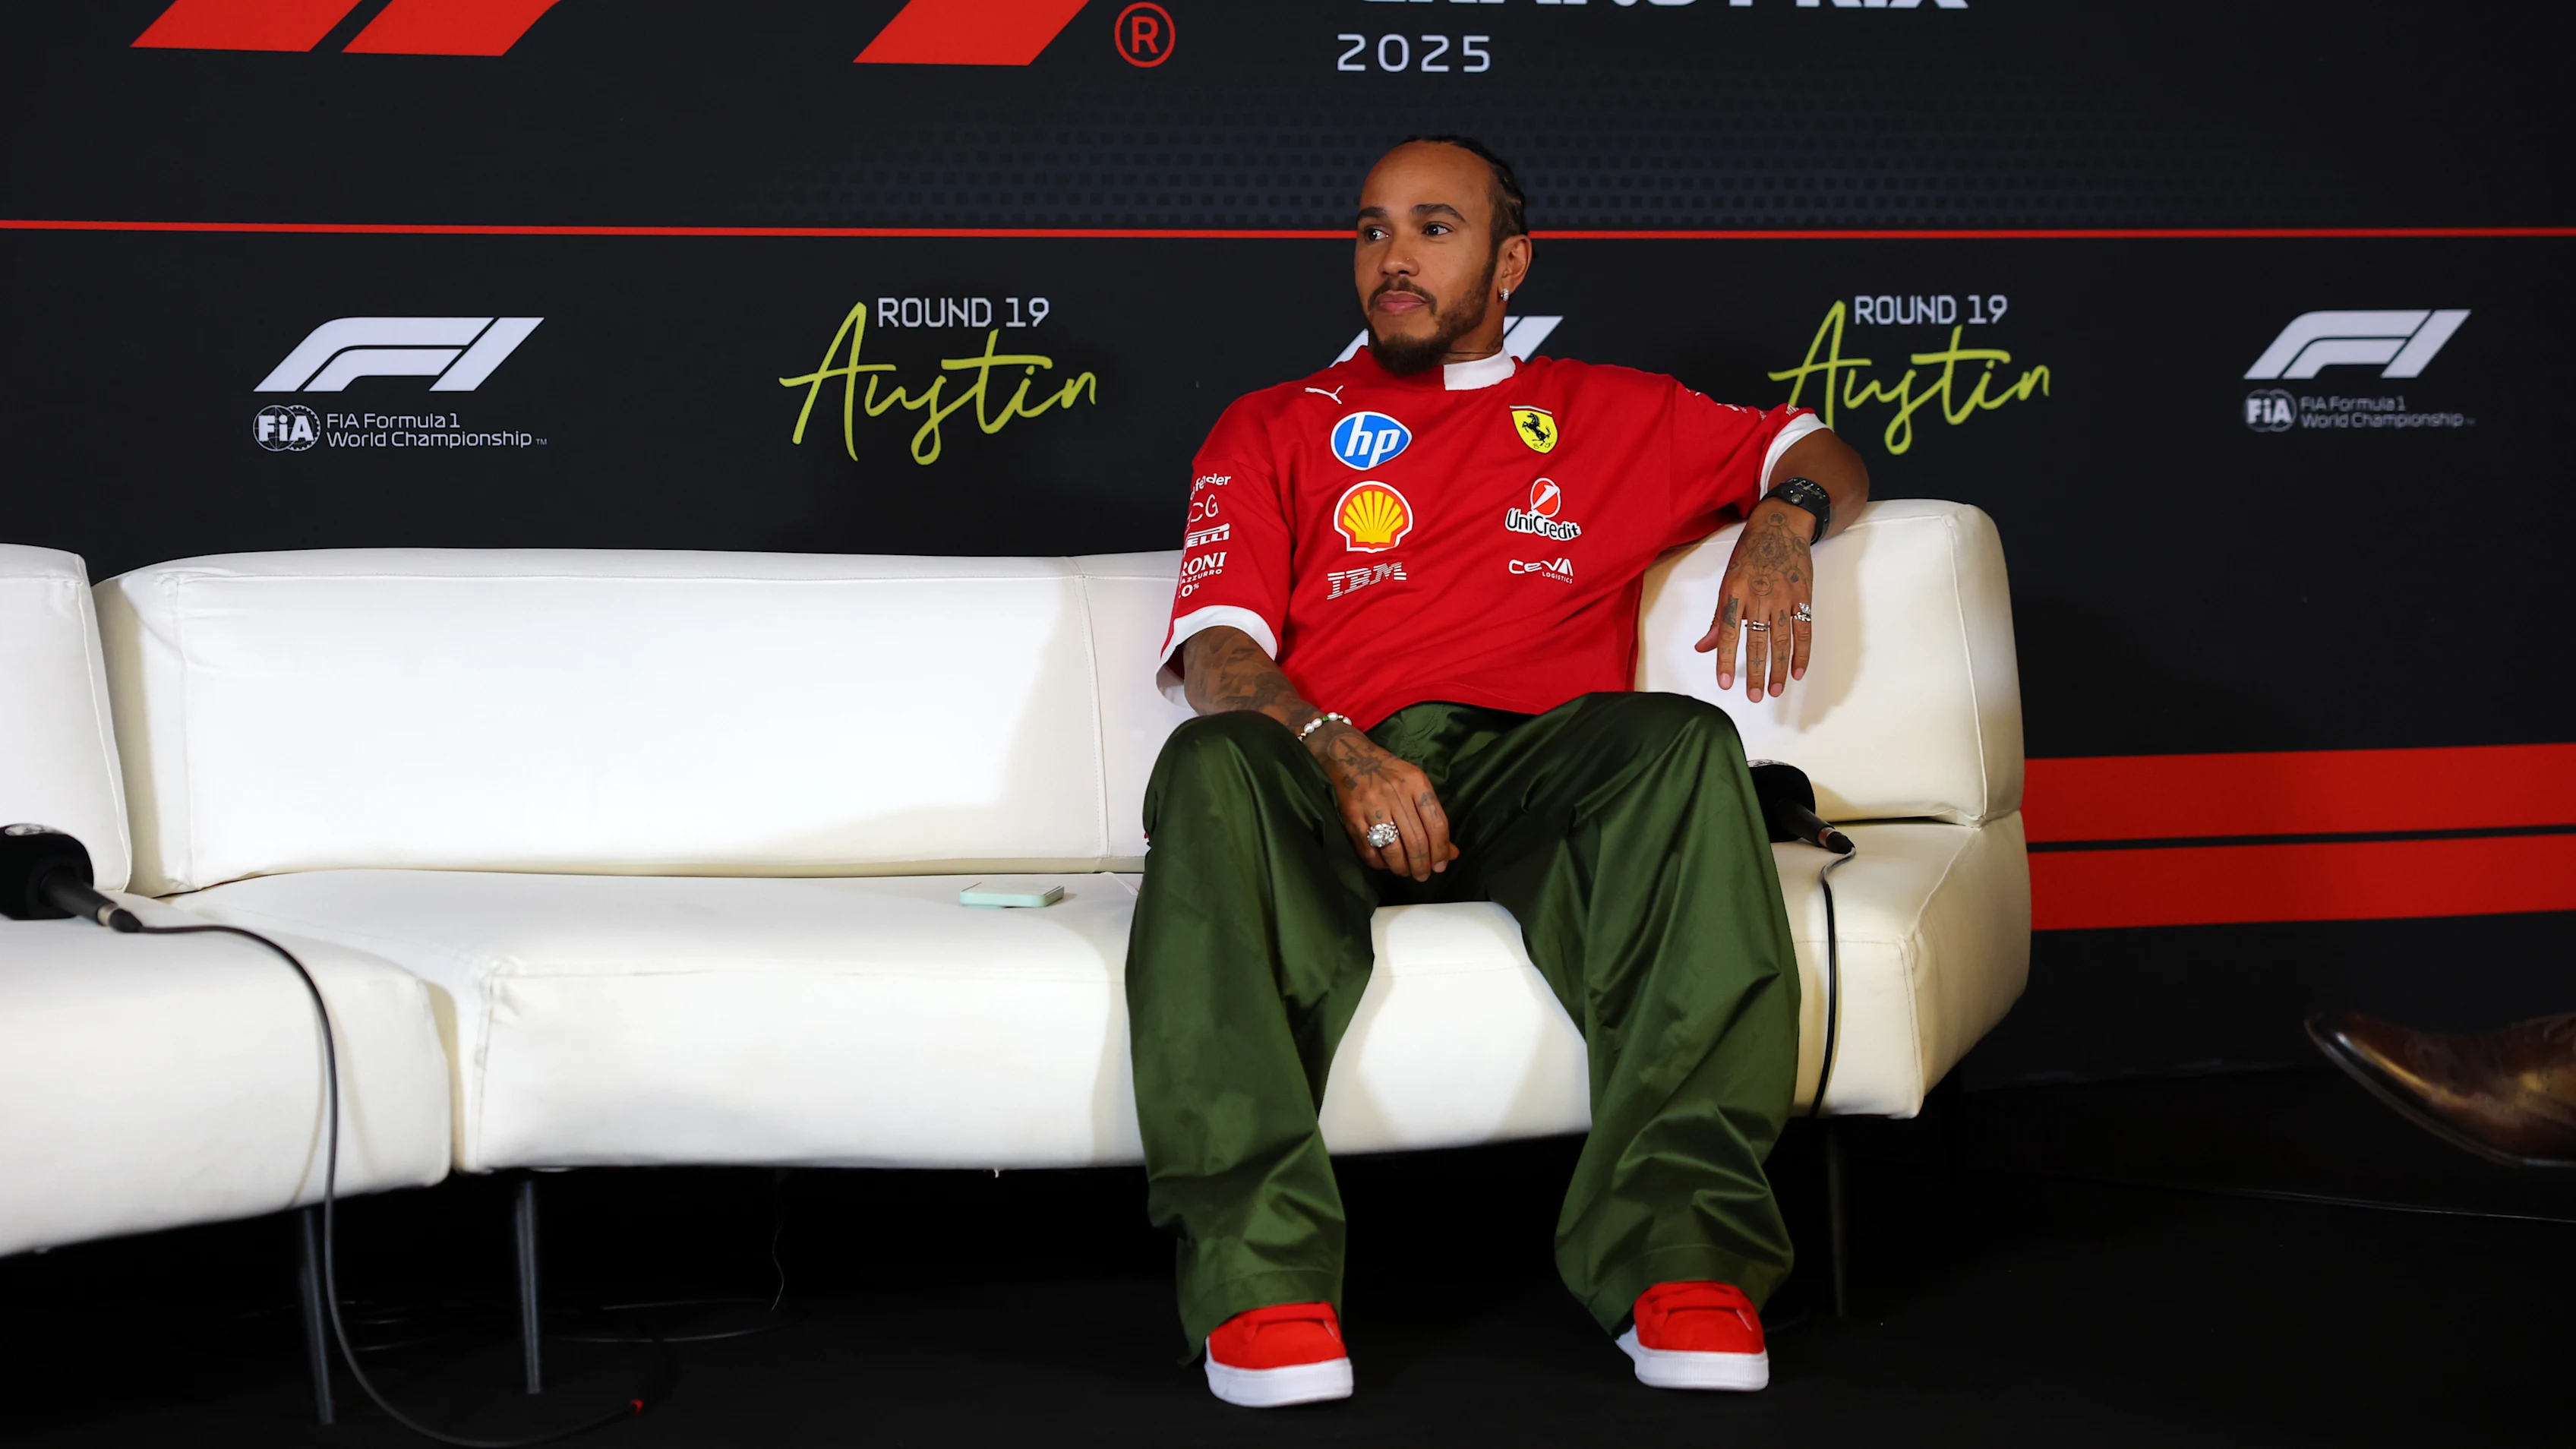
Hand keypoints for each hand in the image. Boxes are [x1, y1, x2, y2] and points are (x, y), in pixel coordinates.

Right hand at [1305, 721, 1458, 881]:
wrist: (1352, 758)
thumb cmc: (1391, 774)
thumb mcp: (1417, 786)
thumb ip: (1434, 818)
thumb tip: (1451, 853)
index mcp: (1416, 783)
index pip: (1436, 823)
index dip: (1441, 850)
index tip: (1441, 865)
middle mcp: (1396, 793)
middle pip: (1416, 840)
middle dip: (1422, 864)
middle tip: (1423, 875)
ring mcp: (1372, 805)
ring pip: (1393, 848)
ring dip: (1402, 867)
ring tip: (1405, 872)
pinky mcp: (1353, 816)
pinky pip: (1369, 848)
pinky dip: (1379, 862)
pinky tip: (1386, 864)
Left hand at [1693, 501, 1815, 700]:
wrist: (1781, 526)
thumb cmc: (1749, 554)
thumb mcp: (1727, 581)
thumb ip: (1718, 618)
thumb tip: (1702, 647)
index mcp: (1736, 593)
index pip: (1728, 633)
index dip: (1726, 660)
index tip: (1724, 683)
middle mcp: (1760, 596)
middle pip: (1757, 641)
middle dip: (1756, 672)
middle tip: (1755, 696)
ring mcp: (1784, 597)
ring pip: (1782, 639)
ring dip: (1779, 668)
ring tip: (1776, 690)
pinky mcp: (1803, 596)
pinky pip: (1805, 629)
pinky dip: (1802, 652)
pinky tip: (1797, 671)